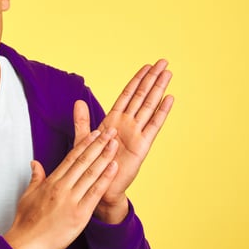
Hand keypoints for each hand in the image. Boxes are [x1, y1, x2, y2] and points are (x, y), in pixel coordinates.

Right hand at [4, 128, 119, 248]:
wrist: (23, 244)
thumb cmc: (25, 223)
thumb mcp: (28, 195)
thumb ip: (36, 178)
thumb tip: (35, 163)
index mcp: (51, 182)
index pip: (71, 157)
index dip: (85, 144)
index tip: (95, 133)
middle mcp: (62, 187)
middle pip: (83, 161)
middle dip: (98, 144)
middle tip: (110, 131)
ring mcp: (71, 200)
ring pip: (91, 173)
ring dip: (104, 157)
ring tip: (114, 143)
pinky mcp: (79, 214)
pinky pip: (95, 193)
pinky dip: (105, 179)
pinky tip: (113, 167)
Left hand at [74, 59, 173, 223]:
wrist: (99, 187)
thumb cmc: (92, 165)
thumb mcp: (84, 139)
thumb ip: (82, 121)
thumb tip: (78, 101)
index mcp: (114, 121)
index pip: (127, 95)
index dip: (137, 80)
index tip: (146, 66)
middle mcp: (127, 125)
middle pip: (142, 96)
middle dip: (152, 78)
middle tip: (163, 62)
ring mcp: (136, 133)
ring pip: (149, 106)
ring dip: (159, 89)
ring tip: (168, 73)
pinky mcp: (142, 145)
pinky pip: (153, 125)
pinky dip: (161, 111)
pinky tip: (169, 99)